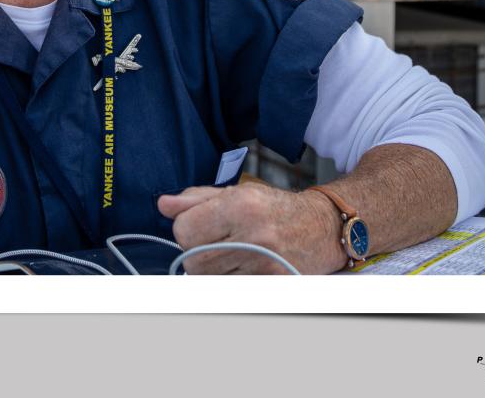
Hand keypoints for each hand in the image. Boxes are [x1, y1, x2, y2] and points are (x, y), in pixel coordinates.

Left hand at [157, 181, 344, 273]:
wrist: (322, 227)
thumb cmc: (273, 208)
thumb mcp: (236, 192)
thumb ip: (196, 199)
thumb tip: (163, 205)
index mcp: (240, 204)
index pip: (184, 230)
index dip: (186, 229)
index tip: (199, 226)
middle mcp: (253, 234)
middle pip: (193, 261)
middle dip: (196, 254)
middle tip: (215, 243)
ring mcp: (265, 263)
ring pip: (210, 281)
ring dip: (212, 270)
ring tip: (231, 254)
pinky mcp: (274, 284)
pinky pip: (232, 292)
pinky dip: (230, 282)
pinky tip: (244, 267)